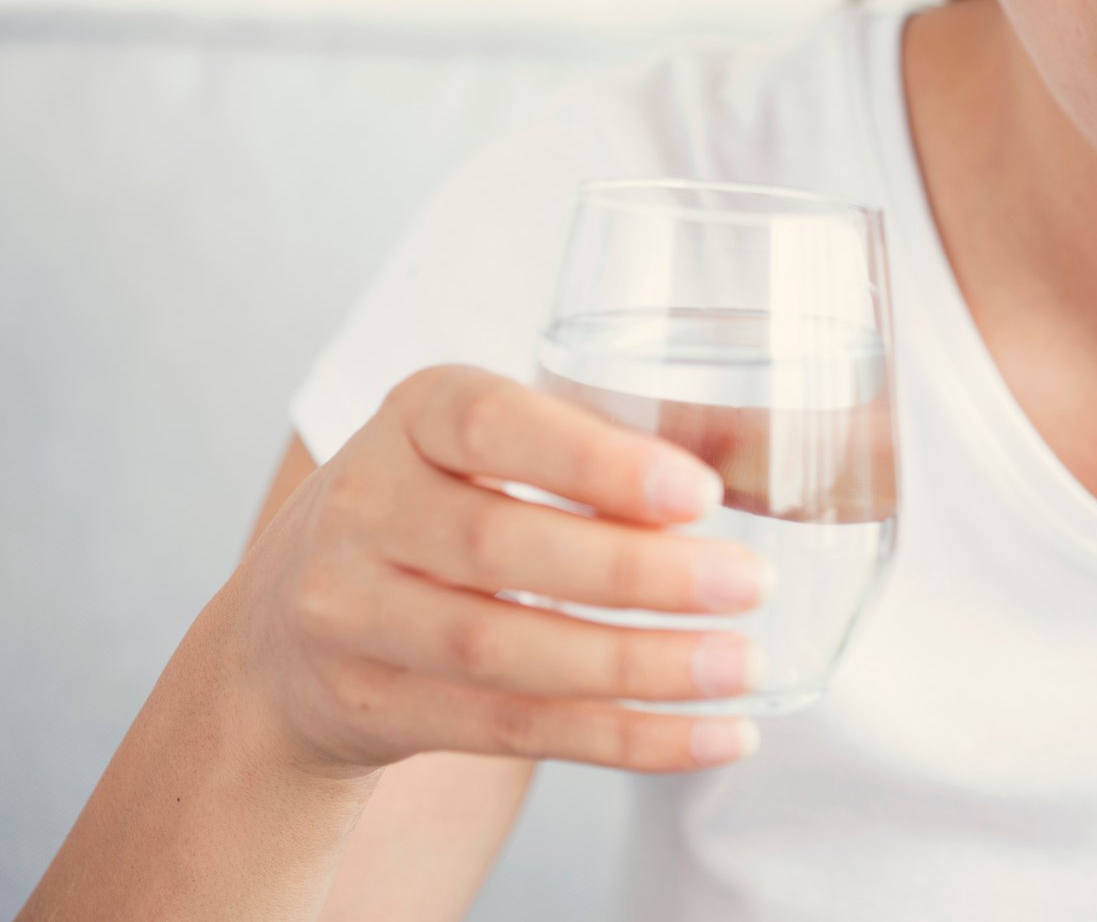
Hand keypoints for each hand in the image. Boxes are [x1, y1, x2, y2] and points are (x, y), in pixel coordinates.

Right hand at [221, 366, 771, 776]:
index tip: (700, 491)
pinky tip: (713, 736)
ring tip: (742, 665)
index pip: (491, 425)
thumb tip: (757, 459)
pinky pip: (513, 731)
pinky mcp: (376, 708)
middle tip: (751, 583)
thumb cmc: (440, 508)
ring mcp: (353, 614)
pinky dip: (624, 739)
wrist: (281, 632)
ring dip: (640, 666)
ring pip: (505, 651)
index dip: (595, 462)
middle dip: (640, 571)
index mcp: (413, 415)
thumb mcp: (486, 448)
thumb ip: (595, 447)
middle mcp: (365, 506)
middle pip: (502, 545)